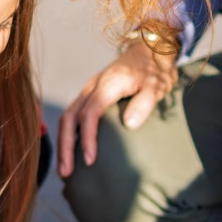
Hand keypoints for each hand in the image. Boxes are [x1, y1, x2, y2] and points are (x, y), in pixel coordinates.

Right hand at [57, 38, 177, 177]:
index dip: (87, 138)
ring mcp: (88, 90)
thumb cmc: (155, 70)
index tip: (90, 160)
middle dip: (66, 147)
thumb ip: (144, 104)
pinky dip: (68, 135)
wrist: (150, 48)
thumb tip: (129, 125)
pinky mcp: (90, 95)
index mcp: (107, 85)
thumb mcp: (157, 86)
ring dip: (63, 144)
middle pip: (70, 118)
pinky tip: (71, 154)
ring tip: (65, 170)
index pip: (89, 114)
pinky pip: (72, 116)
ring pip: (67, 117)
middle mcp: (92, 87)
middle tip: (67, 174)